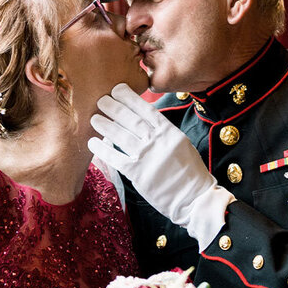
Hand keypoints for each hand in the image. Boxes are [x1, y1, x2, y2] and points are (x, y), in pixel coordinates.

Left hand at [88, 83, 232, 246]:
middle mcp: (158, 141)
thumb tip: (145, 122)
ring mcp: (147, 157)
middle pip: (131, 119)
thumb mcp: (182, 145)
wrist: (195, 198)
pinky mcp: (138, 174)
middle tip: (101, 99)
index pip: (147, 110)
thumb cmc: (190, 173)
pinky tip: (92, 143)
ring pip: (121, 136)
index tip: (117, 89)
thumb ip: (164, 134)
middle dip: (114, 108)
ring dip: (105, 125)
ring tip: (94, 118)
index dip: (130, 98)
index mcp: (170, 133)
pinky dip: (103, 150)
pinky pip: (116, 158)